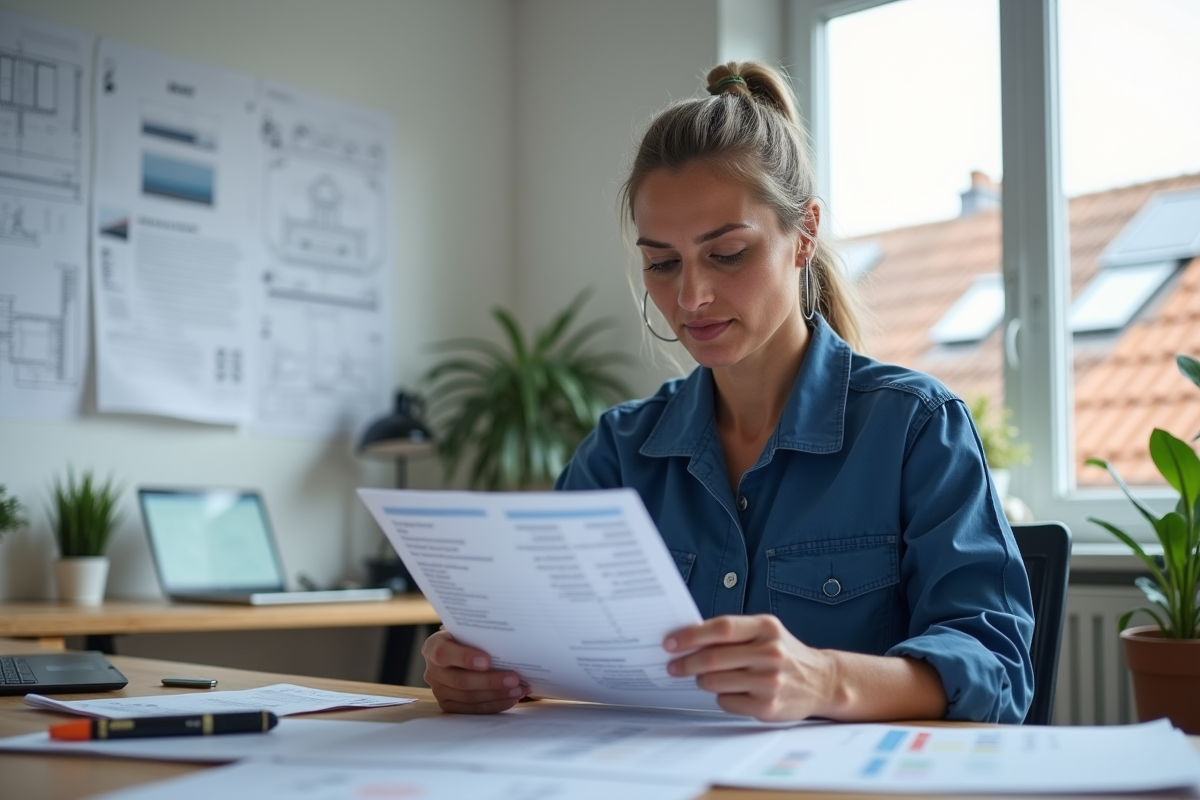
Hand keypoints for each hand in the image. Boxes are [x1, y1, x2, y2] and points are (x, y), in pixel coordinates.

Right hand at [422, 629, 529, 713]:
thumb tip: (506, 639)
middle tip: (515, 678)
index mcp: (433, 646)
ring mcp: (439, 690)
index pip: (444, 653)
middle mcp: (432, 670)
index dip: (465, 658)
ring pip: (468, 697)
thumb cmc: (468, 638)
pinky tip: (511, 698)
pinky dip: (494, 705)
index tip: (487, 661)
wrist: (459, 652)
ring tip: (519, 689)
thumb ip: (478, 635)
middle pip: (460, 680)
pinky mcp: (448, 705)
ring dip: (497, 694)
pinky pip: (472, 709)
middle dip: (490, 681)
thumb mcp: (468, 631)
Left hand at [664, 614, 834, 721]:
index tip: (670, 642)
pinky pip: (726, 702)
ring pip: (715, 682)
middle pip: (713, 658)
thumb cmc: (784, 653)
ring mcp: (770, 681)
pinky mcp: (768, 706)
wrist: (822, 681)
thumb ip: (733, 633)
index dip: (691, 635)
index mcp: (767, 627)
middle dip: (686, 663)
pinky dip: (721, 696)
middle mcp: (770, 652)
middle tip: (673, 666)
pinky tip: (732, 691)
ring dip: (702, 680)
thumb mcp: (766, 632)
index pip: (721, 628)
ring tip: (705, 677)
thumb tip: (688, 637)